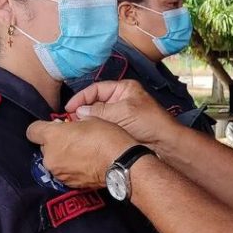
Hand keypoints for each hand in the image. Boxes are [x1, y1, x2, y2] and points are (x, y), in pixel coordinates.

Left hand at [26, 117, 137, 188]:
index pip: (32, 131)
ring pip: (53, 160)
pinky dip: (70, 168)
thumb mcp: (89, 120)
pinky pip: (64, 172)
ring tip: (80, 154)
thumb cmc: (106, 137)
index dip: (42, 128)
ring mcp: (58, 172)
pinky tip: (85, 164)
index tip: (53, 127)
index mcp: (52, 136)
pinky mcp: (68, 183)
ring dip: (62, 156)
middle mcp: (49, 156)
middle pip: (44, 147)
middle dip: (54, 143)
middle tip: (72, 140)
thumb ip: (71, 124)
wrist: (120, 163)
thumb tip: (68, 127)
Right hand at [66, 80, 180, 146]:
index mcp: (123, 89)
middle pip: (95, 102)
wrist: (164, 143)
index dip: (81, 97)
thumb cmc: (149, 122)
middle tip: (71, 120)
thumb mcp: (122, 111)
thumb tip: (79, 111)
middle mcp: (121, 99)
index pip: (97, 89)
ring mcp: (120, 114)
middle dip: (83, 110)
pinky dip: (94, 129)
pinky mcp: (120, 128)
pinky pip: (103, 126)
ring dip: (88, 121)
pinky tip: (87, 134)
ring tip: (77, 128)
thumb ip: (99, 111)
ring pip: (97, 116)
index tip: (69, 108)